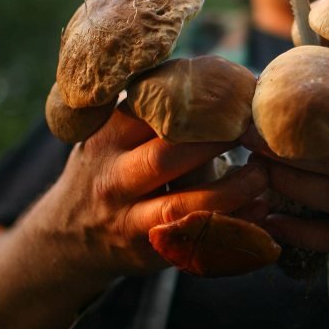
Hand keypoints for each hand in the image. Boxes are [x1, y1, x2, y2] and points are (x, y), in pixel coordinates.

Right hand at [27, 107, 269, 276]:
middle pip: (168, 154)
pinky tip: (260, 210)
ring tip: (261, 174)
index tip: (236, 96)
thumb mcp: (113, 136)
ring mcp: (128, 217)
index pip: (152, 111)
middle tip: (255, 132)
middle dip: (218, 141)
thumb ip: (153, 113)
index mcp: (109, 135)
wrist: (67, 237)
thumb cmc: (108, 171)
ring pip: (184, 203)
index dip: (199, 104)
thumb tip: (223, 78)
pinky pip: (195, 237)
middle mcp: (113, 176)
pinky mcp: (148, 250)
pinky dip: (233, 224)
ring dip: (232, 188)